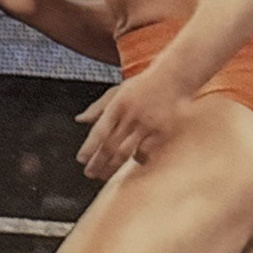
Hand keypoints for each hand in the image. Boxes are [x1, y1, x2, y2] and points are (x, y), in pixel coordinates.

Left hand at [75, 63, 190, 180]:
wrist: (173, 78)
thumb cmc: (143, 86)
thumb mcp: (118, 91)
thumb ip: (98, 107)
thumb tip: (80, 120)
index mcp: (118, 104)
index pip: (99, 130)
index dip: (89, 147)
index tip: (81, 160)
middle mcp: (131, 115)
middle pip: (110, 145)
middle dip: (97, 162)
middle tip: (89, 173)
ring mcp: (146, 125)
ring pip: (125, 152)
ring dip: (112, 167)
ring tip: (104, 175)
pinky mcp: (161, 132)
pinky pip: (145, 152)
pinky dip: (137, 159)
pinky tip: (132, 161)